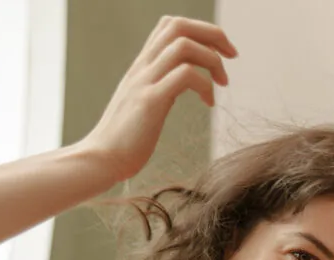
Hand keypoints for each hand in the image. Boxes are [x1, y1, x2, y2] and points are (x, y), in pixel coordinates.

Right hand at [83, 16, 235, 183]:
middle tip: (232, 56)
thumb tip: (184, 78)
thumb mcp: (145, 101)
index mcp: (142, 65)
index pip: (170, 25)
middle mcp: (142, 66)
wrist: (101, 159)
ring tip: (223, 83)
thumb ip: (162, 84)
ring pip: (184, 45)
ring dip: (212, 59)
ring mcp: (144, 82)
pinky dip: (205, 84)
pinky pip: (184, 76)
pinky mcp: (150, 102)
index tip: (220, 51)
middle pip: (180, 26)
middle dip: (213, 34)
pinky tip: (209, 103)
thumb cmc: (125, 139)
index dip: (201, 30)